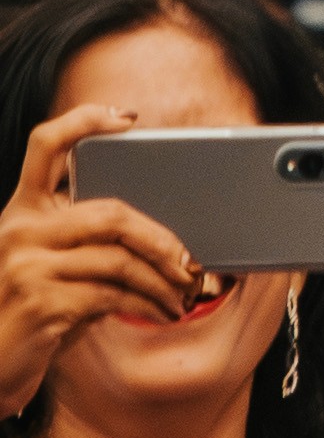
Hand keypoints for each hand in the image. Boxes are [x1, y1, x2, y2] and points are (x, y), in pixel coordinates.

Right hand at [0, 105, 201, 416]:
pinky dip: (149, 305)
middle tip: (189, 262)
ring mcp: (27, 264)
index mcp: (22, 211)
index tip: (125, 119)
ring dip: (164, 282)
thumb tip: (167, 247)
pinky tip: (164, 314)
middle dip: (161, 239)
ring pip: (119, 259)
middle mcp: (19, 229)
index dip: (83, 122)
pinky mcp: (41, 301)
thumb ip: (93, 250)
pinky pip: (113, 295)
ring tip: (185, 297)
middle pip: (109, 213)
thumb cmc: (33, 317)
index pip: (44, 146)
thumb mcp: (57, 273)